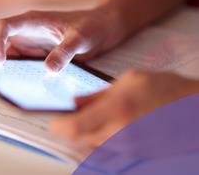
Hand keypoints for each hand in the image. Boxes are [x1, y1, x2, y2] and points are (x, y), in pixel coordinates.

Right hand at [0, 9, 121, 71]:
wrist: (102, 27)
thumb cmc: (91, 26)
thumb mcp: (82, 38)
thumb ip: (66, 51)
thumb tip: (48, 70)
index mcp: (32, 20)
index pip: (3, 26)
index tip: (0, 61)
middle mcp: (24, 30)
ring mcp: (27, 42)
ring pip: (1, 50)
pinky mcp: (32, 54)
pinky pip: (15, 62)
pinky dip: (6, 72)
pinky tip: (6, 84)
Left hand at [50, 70, 198, 145]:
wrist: (196, 110)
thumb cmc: (166, 89)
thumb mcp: (129, 80)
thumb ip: (98, 94)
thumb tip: (74, 102)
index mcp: (117, 110)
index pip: (73, 128)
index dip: (58, 126)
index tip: (53, 119)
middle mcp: (121, 134)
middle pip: (79, 141)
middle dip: (70, 130)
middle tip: (70, 116)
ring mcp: (129, 149)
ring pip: (91, 148)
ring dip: (84, 136)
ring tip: (91, 119)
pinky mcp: (136, 156)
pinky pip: (107, 152)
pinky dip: (99, 141)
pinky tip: (107, 127)